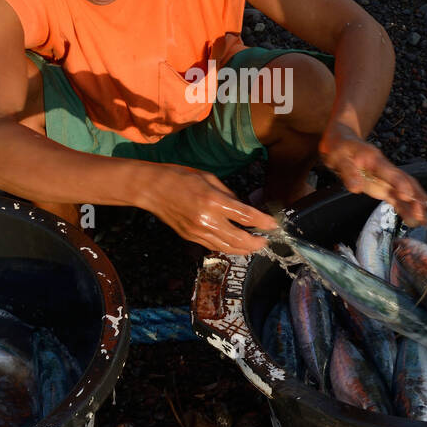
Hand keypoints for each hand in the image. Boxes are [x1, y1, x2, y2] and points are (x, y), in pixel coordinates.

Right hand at [138, 164, 277, 255]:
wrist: (152, 189)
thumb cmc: (180, 177)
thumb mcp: (209, 178)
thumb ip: (229, 195)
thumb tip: (243, 208)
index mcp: (213, 201)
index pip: (245, 216)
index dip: (263, 223)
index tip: (274, 226)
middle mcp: (207, 220)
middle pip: (239, 240)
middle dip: (257, 243)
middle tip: (266, 240)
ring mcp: (198, 232)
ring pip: (227, 248)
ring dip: (244, 249)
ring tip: (254, 246)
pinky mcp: (191, 238)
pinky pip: (214, 247)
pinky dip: (228, 248)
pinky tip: (235, 244)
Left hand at [318, 123, 426, 225]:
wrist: (342, 138)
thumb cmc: (339, 146)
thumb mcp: (338, 156)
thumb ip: (348, 172)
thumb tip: (356, 188)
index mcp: (373, 159)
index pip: (389, 172)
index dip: (399, 183)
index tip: (408, 195)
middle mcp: (384, 168)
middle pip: (404, 181)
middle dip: (415, 197)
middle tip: (422, 213)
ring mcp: (385, 177)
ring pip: (404, 190)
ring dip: (415, 204)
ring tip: (425, 220)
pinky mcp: (382, 185)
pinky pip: (397, 196)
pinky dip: (406, 207)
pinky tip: (414, 217)